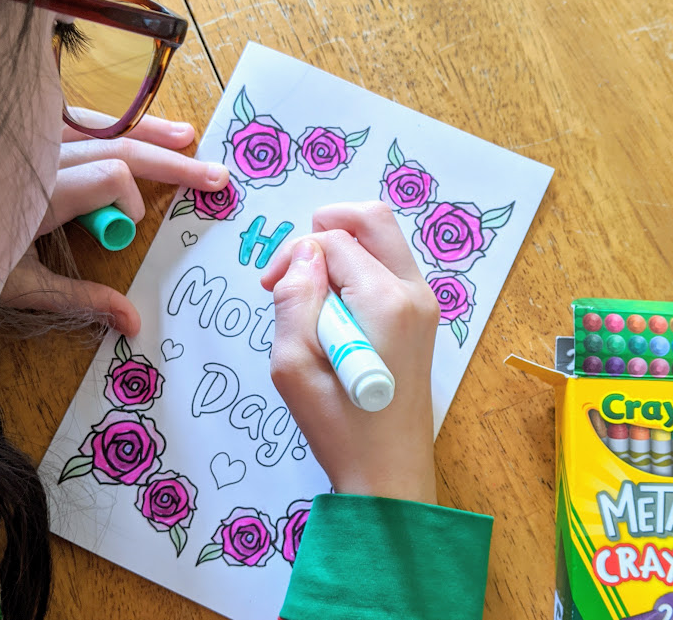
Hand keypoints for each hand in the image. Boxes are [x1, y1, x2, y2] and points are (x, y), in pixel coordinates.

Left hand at [0, 112, 228, 335]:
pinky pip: (76, 119)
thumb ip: (79, 298)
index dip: (132, 201)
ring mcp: (36, 143)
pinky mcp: (32, 140)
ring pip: (101, 125)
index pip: (112, 175)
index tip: (129, 228)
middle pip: (121, 146)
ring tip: (187, 137)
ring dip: (150, 133)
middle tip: (214, 176)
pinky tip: (138, 126)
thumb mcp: (20, 284)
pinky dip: (112, 125)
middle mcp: (43, 159)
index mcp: (41, 194)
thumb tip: (134, 323)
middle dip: (172, 163)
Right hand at [261, 201, 439, 503]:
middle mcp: (415, 292)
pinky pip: (386, 271)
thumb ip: (295, 297)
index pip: (335, 239)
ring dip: (340, 253)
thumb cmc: (338, 429)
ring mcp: (425, 304)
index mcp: (386, 300)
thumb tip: (306, 251)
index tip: (270, 287)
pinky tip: (333, 311)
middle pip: (373, 220)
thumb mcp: (294, 365)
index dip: (294, 252)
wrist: (388, 475)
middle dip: (326, 228)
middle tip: (294, 268)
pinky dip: (355, 273)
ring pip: (381, 243)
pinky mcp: (422, 319)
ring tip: (310, 298)